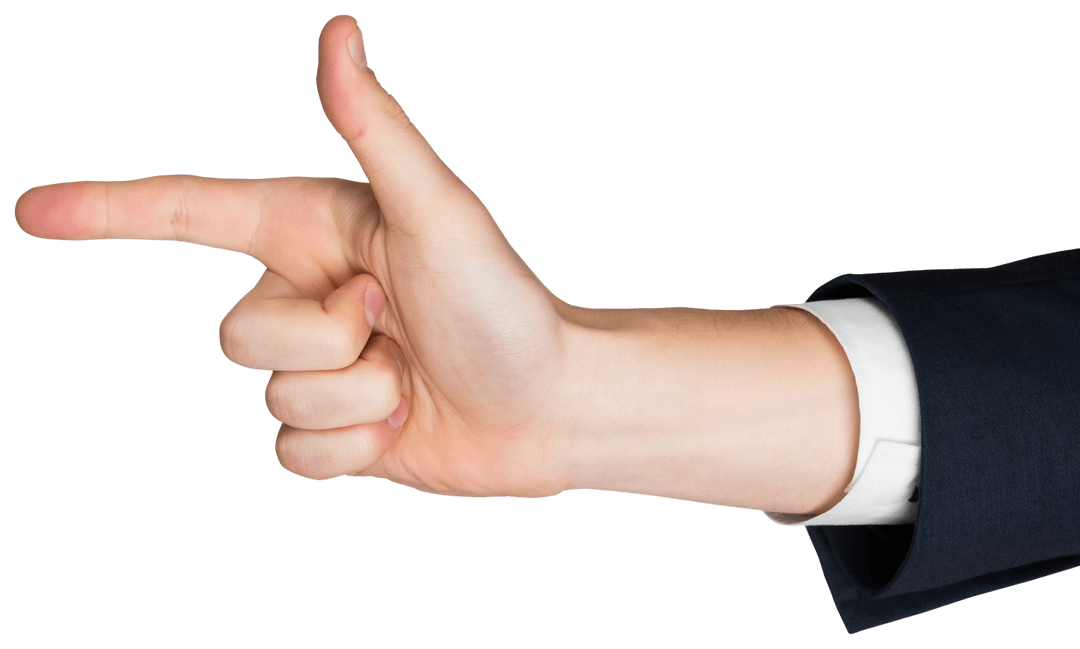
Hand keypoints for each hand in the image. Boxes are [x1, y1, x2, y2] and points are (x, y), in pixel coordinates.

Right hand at [14, 15, 576, 497]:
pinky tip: (405, 425)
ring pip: (273, 400)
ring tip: (414, 378)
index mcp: (314, 232)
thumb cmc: (506, 304)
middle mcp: (306, 296)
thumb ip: (376, 130)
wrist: (552, 407)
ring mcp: (318, 368)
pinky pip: (293, 457)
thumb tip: (339, 29)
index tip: (35, 212)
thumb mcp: (439, 212)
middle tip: (400, 327)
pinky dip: (356, 449)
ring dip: (355, 399)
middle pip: (239, 335)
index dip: (111, 210)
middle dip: (328, 342)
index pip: (190, 213)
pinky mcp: (333, 432)